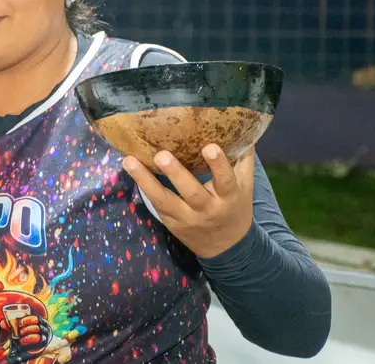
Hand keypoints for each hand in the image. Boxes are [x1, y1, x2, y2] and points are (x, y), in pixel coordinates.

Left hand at [123, 144, 254, 258]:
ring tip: (129, 161)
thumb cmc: (235, 207)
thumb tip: (243, 126)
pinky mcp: (171, 222)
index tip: (209, 147)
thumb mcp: (245, 187)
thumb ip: (242, 159)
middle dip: (176, 174)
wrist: (226, 247)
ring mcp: (186, 218)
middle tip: (161, 155)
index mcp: (229, 198)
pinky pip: (155, 204)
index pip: (226, 181)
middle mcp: (207, 209)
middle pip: (191, 192)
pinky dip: (143, 187)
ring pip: (164, 200)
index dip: (219, 165)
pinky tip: (131, 169)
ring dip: (145, 180)